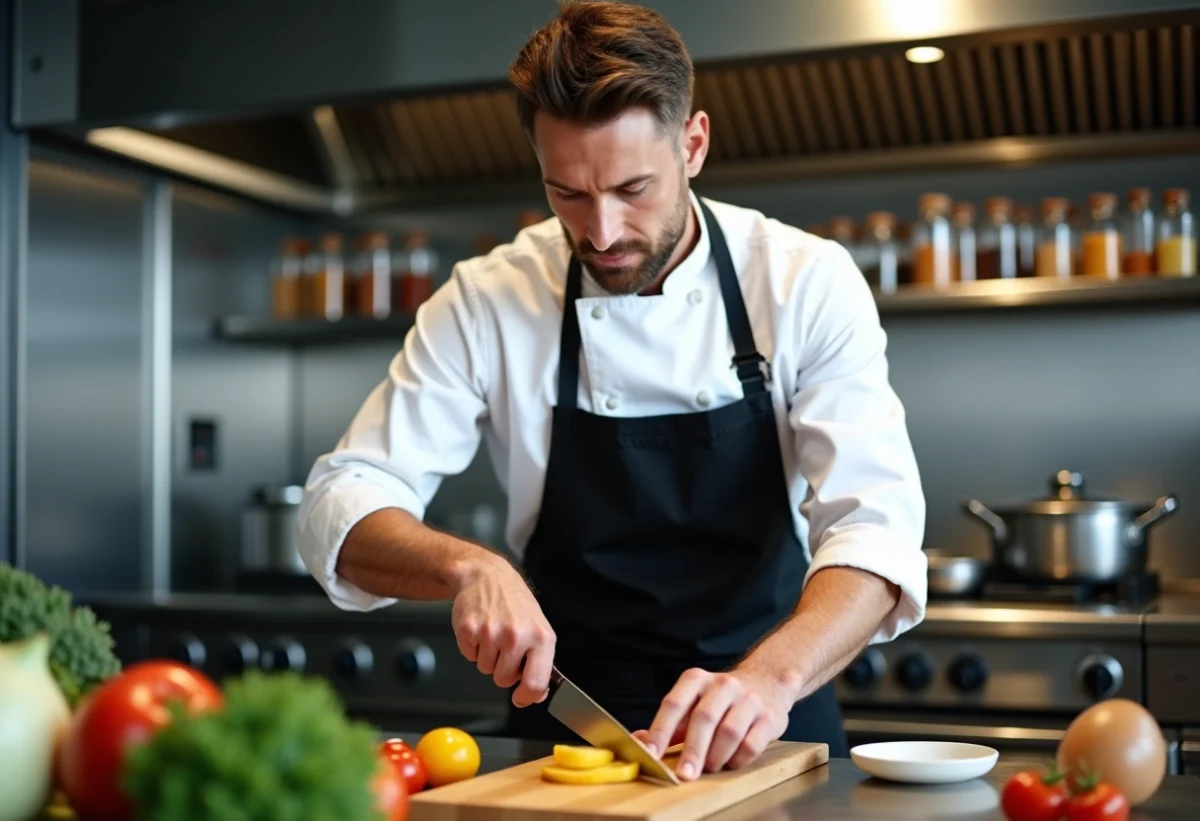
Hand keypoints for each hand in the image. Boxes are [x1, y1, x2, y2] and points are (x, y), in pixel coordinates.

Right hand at [449, 554, 555, 707]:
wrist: (487, 576)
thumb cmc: (515, 605)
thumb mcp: (538, 629)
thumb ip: (541, 662)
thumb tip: (537, 694)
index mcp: (541, 637)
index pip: (535, 682)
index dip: (527, 697)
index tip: (521, 698)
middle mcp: (517, 635)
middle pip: (503, 680)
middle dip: (502, 669)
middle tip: (505, 645)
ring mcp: (491, 632)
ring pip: (485, 669)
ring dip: (487, 656)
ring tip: (493, 632)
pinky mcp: (469, 630)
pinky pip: (469, 656)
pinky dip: (473, 647)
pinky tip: (480, 628)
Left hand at [637, 667, 794, 779]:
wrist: (766, 682)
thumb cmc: (719, 700)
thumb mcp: (692, 703)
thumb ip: (669, 724)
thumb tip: (638, 740)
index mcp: (696, 680)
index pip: (673, 704)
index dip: (660, 731)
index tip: (651, 754)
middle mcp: (722, 685)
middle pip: (703, 719)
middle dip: (692, 751)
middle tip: (684, 775)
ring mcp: (748, 699)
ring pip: (729, 732)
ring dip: (716, 756)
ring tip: (710, 767)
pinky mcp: (769, 716)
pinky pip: (752, 744)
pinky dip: (738, 759)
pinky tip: (731, 761)